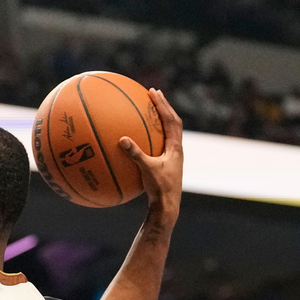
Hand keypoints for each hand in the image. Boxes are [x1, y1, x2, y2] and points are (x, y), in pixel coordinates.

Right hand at [119, 88, 183, 217]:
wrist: (168, 206)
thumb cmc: (159, 188)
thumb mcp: (146, 169)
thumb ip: (135, 154)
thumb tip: (122, 139)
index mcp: (175, 147)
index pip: (170, 120)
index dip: (162, 105)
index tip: (153, 92)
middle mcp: (177, 149)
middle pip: (173, 122)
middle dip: (163, 107)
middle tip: (153, 95)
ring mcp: (173, 157)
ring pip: (169, 133)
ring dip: (161, 120)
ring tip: (150, 111)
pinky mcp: (167, 165)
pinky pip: (161, 145)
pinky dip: (152, 137)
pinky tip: (140, 140)